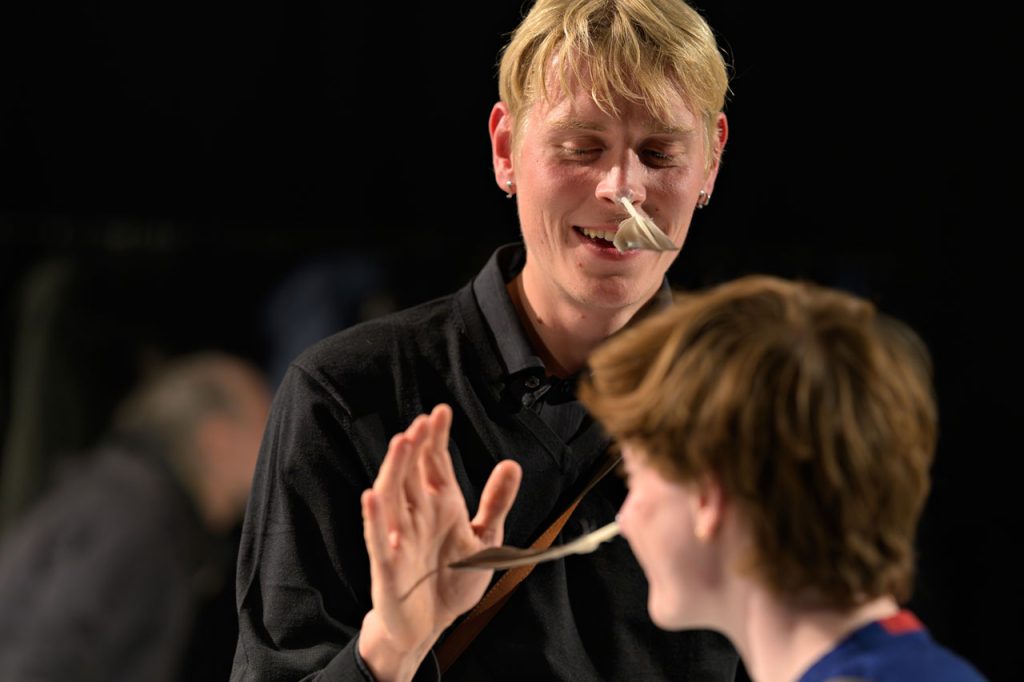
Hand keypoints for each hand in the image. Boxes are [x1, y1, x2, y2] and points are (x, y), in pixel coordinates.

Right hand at [359, 404, 520, 679]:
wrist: (431, 626)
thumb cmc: (451, 580)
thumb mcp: (484, 539)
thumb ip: (496, 503)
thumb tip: (512, 464)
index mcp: (440, 506)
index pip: (435, 465)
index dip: (437, 438)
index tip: (442, 411)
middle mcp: (417, 515)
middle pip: (412, 473)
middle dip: (416, 447)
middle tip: (423, 421)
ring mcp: (399, 537)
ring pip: (392, 496)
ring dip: (395, 469)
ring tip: (402, 443)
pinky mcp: (388, 566)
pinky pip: (378, 539)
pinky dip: (375, 518)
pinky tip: (372, 496)